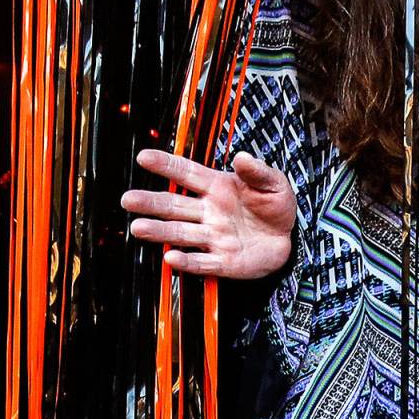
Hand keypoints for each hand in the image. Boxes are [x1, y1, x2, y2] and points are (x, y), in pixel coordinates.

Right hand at [121, 149, 295, 279]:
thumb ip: (258, 171)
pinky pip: (202, 262)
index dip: (167, 165)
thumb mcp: (274, 182)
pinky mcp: (223, 261)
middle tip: (128, 198)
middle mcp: (210, 212)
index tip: (144, 157)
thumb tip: (242, 156)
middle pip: (175, 206)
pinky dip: (187, 261)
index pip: (188, 174)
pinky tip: (171, 258)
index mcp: (219, 187)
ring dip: (160, 232)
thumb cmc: (276, 205)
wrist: (289, 236)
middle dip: (151, 202)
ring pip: (181, 233)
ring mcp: (214, 237)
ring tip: (138, 228)